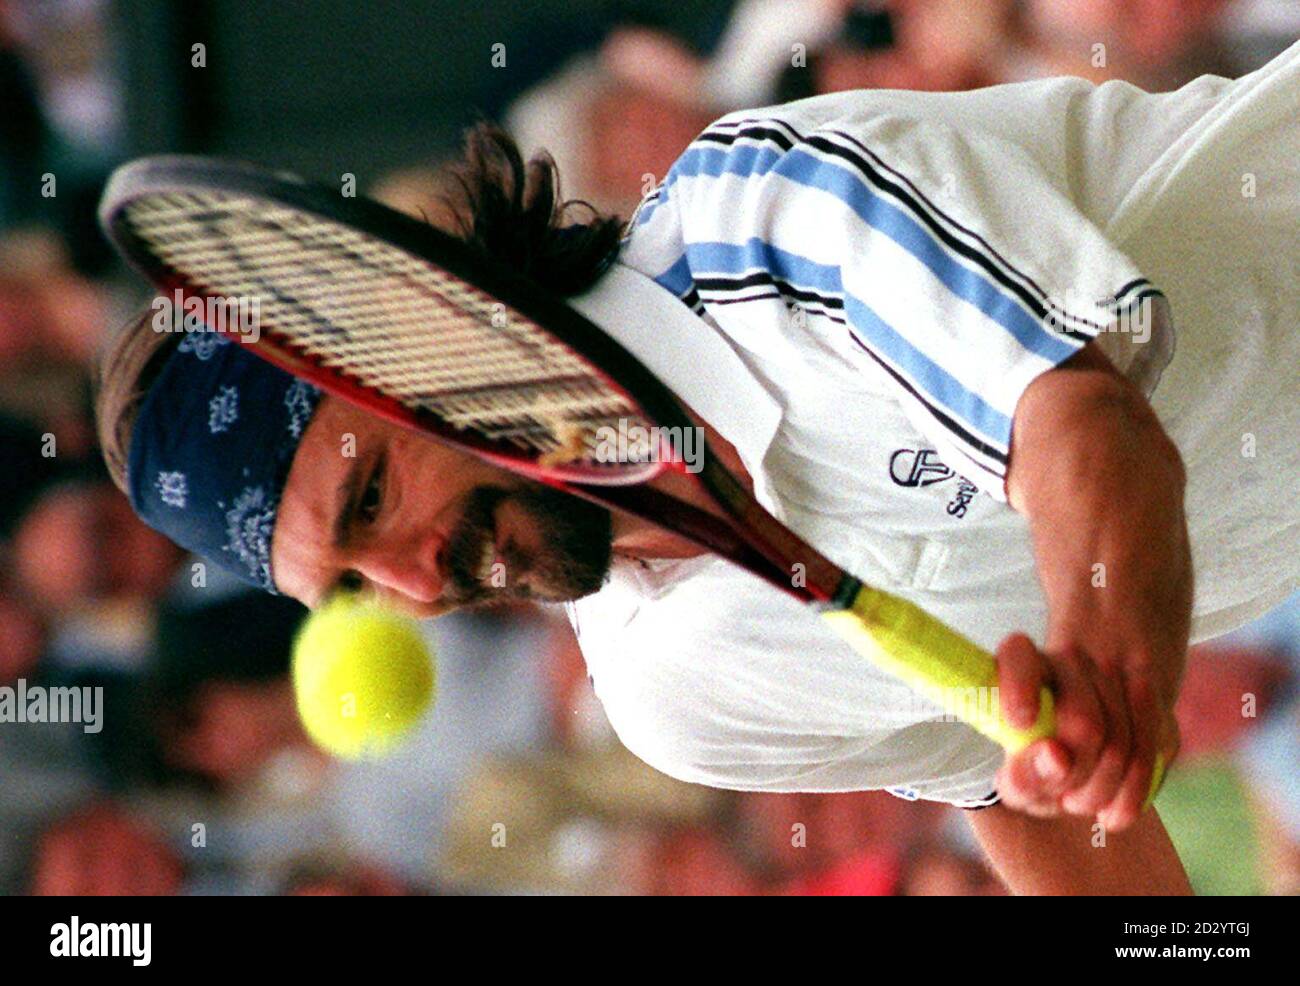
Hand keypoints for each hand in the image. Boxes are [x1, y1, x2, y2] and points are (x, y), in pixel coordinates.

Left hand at [993, 633, 1178, 830]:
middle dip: (1071, 778)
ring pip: (1122, 745)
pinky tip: (1111, 813)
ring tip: (1077, 803)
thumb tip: (1058, 762)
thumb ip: (1023, 774)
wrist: (1091, 694)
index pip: (1019, 656)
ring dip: (1099, 792)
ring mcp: (1116, 670)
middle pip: (1083, 724)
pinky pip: (1152, 753)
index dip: (1019, 687)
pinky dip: (1130, 796)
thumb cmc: (1036, 743)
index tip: (1020, 722)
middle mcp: (1070, 657)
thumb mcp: (1015, 761)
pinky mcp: (1155, 694)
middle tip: (1060, 798)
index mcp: (1022, 660)